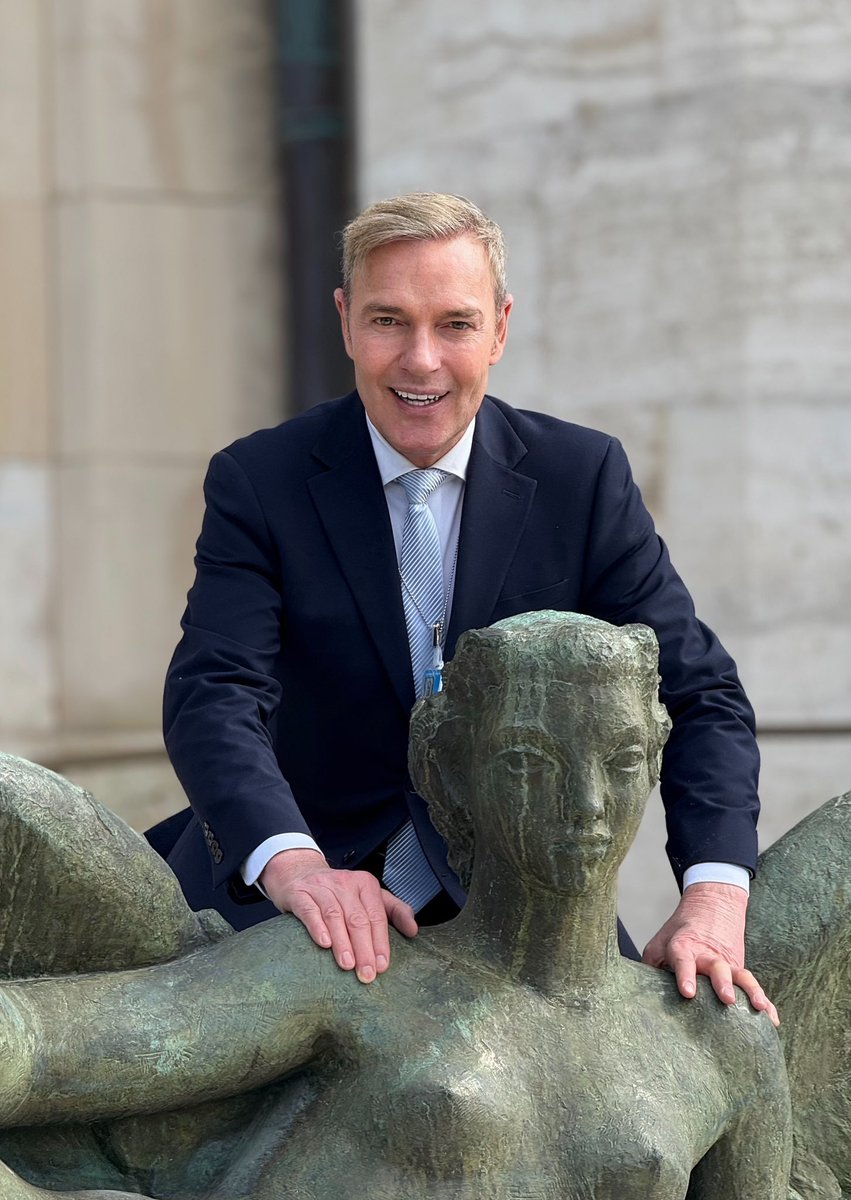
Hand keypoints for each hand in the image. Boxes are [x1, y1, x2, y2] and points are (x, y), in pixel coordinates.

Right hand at [260, 849, 417, 982]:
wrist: (298, 872)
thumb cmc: (338, 891)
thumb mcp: (368, 895)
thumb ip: (393, 910)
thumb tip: (413, 931)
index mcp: (365, 884)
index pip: (376, 916)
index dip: (380, 942)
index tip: (382, 966)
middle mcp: (345, 883)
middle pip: (357, 918)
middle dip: (364, 948)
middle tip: (367, 973)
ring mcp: (321, 887)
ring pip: (334, 915)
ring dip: (343, 942)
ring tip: (348, 965)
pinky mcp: (299, 894)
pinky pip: (310, 910)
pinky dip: (317, 927)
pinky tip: (324, 943)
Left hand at [643, 882, 778, 1026]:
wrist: (712, 905)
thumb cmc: (680, 932)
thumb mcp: (660, 942)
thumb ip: (652, 966)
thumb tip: (642, 995)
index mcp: (684, 946)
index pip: (683, 959)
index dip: (685, 975)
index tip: (688, 992)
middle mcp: (708, 955)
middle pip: (717, 968)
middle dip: (722, 983)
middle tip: (727, 999)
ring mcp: (728, 962)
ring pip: (742, 976)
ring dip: (750, 991)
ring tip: (759, 1008)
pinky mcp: (741, 969)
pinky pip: (754, 986)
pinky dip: (765, 1001)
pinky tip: (772, 1019)